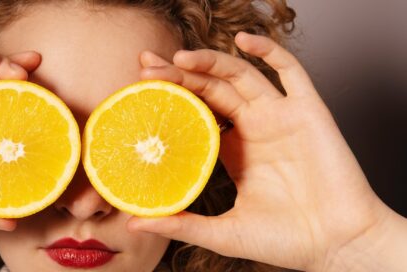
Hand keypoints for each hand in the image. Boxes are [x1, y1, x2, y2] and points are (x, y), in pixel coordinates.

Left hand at [126, 32, 404, 269]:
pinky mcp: (308, 112)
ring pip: (241, 75)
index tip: (140, 86)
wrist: (337, 246)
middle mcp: (253, 127)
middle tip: (147, 69)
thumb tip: (135, 222)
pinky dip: (270, 51)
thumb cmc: (284, 241)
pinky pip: (291, 72)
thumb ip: (181, 223)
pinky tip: (245, 42)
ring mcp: (280, 117)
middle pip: (211, 88)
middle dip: (179, 75)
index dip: (169, 95)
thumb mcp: (222, 232)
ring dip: (212, 62)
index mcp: (232, 150)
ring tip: (180, 58)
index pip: (194, 111)